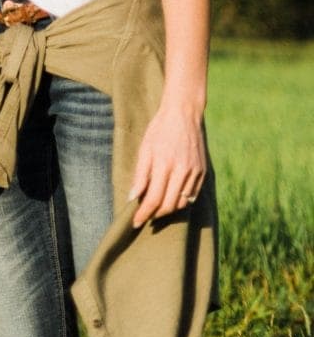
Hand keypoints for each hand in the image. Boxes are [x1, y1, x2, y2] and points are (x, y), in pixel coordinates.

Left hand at [128, 101, 206, 227]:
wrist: (184, 114)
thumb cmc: (159, 130)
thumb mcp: (145, 149)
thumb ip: (140, 175)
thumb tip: (133, 198)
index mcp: (164, 164)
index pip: (153, 198)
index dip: (144, 213)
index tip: (136, 222)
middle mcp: (182, 170)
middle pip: (169, 205)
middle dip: (155, 215)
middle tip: (145, 216)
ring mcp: (195, 172)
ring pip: (182, 203)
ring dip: (168, 210)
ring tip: (156, 209)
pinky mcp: (203, 172)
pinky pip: (192, 196)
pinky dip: (181, 202)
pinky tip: (171, 199)